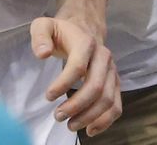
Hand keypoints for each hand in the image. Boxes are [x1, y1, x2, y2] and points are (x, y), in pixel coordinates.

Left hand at [29, 16, 120, 135]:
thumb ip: (40, 37)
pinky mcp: (115, 82)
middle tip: (58, 116)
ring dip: (89, 116)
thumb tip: (42, 54)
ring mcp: (112, 70)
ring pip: (108, 99)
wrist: (84, 27)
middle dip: (77, 105)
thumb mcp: (44, 26)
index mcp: (86, 42)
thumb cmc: (60, 32)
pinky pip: (116, 105)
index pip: (78, 66)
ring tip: (69, 125)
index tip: (48, 96)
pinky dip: (106, 121)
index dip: (63, 84)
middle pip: (96, 86)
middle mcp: (103, 56)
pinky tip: (89, 130)